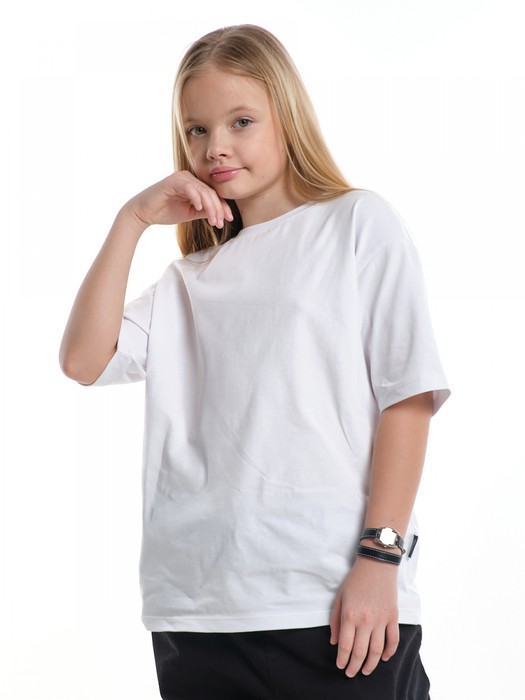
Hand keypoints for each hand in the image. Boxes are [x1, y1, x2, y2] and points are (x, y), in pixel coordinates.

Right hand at [123, 171, 233, 229]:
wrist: (144, 213)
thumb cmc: (165, 212)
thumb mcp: (190, 213)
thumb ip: (204, 211)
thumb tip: (220, 214)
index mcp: (194, 184)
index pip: (213, 194)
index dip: (222, 207)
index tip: (229, 219)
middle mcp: (189, 178)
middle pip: (210, 192)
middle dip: (218, 209)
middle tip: (222, 223)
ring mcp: (181, 178)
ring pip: (202, 191)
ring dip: (210, 206)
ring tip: (214, 220)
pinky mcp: (173, 181)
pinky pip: (189, 188)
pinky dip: (196, 197)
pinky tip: (199, 208)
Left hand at [329, 556, 398, 676]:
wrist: (376, 565)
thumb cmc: (355, 580)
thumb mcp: (340, 597)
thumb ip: (336, 621)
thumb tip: (335, 642)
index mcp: (350, 615)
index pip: (346, 646)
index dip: (342, 660)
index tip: (340, 666)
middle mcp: (366, 620)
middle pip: (360, 652)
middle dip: (355, 666)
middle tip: (351, 673)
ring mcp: (381, 620)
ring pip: (377, 650)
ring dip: (371, 664)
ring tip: (366, 670)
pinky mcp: (393, 617)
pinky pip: (393, 640)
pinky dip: (390, 652)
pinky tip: (385, 658)